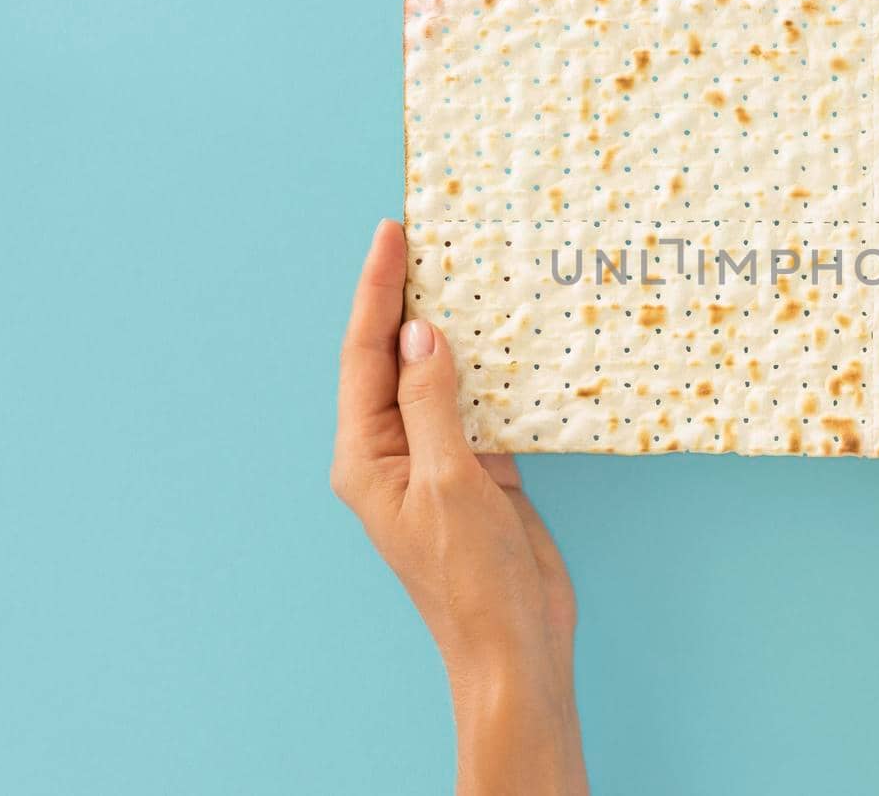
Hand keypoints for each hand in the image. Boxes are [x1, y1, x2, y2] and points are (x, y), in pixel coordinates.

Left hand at [332, 220, 586, 795]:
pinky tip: (511, 337)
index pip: (365, 354)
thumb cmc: (471, 578)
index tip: (392, 233)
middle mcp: (394, 451)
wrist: (513, 645)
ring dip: (453, 328)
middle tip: (429, 234)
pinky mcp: (478, 471)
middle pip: (393, 357)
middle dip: (407, 296)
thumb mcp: (450, 481)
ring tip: (469, 269)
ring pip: (439, 376)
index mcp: (366, 455)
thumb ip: (433, 402)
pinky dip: (492, 368)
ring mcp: (437, 460)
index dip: (378, 290)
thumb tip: (421, 333)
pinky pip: (478, 404)